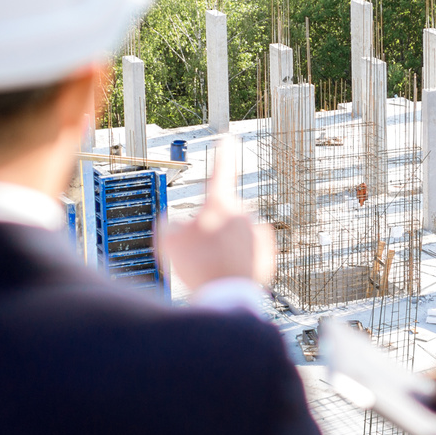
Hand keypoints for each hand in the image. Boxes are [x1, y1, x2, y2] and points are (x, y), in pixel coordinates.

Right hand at [155, 152, 275, 291]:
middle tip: (200, 251)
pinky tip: (230, 270)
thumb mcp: (168, 240)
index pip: (221, 171)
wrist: (227, 296)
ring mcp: (257, 231)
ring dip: (226, 244)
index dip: (222, 154)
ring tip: (214, 265)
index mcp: (220, 204)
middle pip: (223, 215)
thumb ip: (170, 223)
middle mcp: (243, 212)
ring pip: (236, 233)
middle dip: (212, 228)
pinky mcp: (267, 250)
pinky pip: (249, 248)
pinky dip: (240, 256)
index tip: (228, 138)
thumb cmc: (198, 265)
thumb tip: (179, 224)